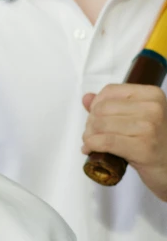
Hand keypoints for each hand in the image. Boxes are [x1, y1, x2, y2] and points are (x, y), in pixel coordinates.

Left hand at [82, 84, 166, 201]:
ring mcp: (149, 127)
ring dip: (89, 135)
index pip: (109, 91)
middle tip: (93, 134)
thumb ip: (111, 105)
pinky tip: (90, 149)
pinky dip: (91, 145)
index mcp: (152, 95)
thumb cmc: (154, 142)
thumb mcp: (137, 118)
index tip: (95, 117)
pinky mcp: (143, 148)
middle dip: (90, 123)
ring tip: (92, 143)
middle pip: (102, 108)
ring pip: (100, 124)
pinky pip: (105, 141)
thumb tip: (87, 98)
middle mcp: (153, 108)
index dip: (95, 105)